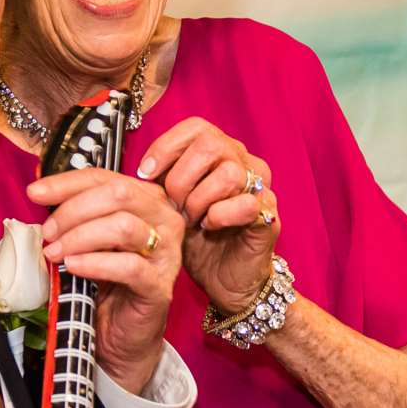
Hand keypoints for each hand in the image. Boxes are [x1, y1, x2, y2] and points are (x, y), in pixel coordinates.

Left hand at [24, 168, 183, 393]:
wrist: (120, 334)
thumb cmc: (105, 283)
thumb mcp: (88, 239)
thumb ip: (74, 214)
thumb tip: (39, 191)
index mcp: (147, 201)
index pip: (105, 178)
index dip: (67, 183)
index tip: (35, 193)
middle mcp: (164, 220)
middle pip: (118, 194)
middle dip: (73, 211)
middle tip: (47, 233)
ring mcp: (167, 253)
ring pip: (123, 226)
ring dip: (80, 237)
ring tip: (55, 253)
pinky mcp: (160, 286)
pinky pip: (128, 266)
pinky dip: (95, 263)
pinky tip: (73, 267)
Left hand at [137, 116, 280, 313]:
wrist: (222, 279)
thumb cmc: (197, 239)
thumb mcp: (171, 203)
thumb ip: (161, 180)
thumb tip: (138, 168)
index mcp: (221, 153)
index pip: (195, 127)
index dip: (166, 147)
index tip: (145, 173)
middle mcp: (244, 163)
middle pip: (211, 144)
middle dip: (181, 177)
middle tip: (172, 204)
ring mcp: (260, 188)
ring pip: (229, 173)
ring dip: (199, 199)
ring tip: (190, 219)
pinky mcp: (268, 216)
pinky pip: (246, 204)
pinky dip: (220, 216)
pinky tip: (209, 227)